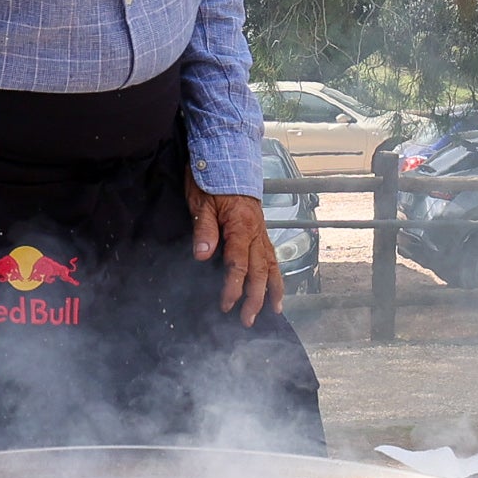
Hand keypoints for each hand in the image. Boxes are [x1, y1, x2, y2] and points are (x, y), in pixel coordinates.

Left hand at [187, 178, 283, 325]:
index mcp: (241, 227)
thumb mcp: (202, 202)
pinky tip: (276, 287)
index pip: (238, 264)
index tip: (226, 305)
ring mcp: (261, 232)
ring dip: (272, 290)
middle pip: (259, 272)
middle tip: (247, 320)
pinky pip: (272, 256)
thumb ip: (204, 230)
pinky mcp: (261, 231)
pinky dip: (276, 274)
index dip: (232, 288)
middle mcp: (256, 232)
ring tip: (273, 311)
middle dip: (255, 298)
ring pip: (272, 266)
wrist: (228, 158)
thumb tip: (203, 256)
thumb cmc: (213, 179)